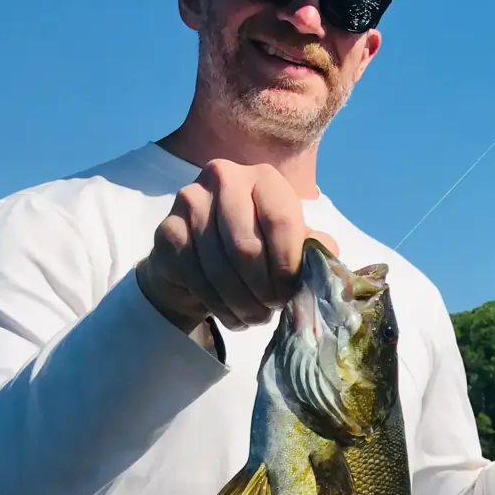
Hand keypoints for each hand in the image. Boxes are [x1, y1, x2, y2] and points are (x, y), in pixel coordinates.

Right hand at [135, 159, 339, 333]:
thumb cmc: (257, 250)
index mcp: (263, 177)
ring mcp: (189, 201)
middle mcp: (223, 177)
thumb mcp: (292, 245)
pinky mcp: (167, 231)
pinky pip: (197, 279)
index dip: (289, 264)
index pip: (281, 220)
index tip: (292, 291)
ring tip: (257, 316)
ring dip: (244, 303)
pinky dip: (221, 307)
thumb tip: (327, 267)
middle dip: (265, 288)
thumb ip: (314, 250)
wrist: (200, 261)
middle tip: (274, 307)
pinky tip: (234, 315)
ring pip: (221, 268)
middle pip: (248, 246)